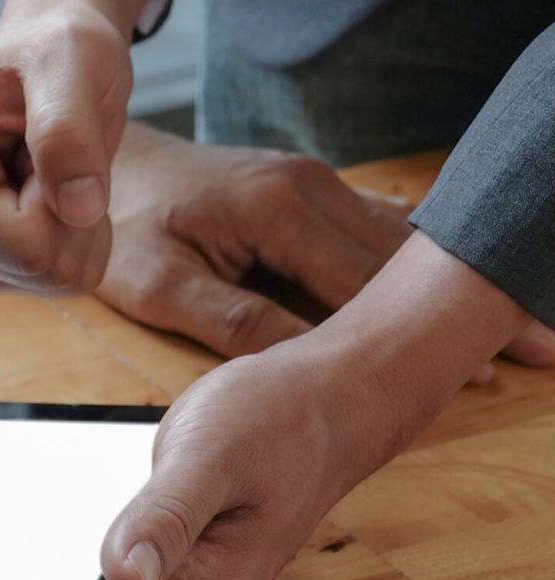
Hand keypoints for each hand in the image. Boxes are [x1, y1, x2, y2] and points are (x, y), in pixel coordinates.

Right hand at [0, 0, 142, 393]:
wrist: (56, 62)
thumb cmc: (53, 51)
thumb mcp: (71, 59)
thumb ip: (69, 125)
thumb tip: (75, 206)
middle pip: (23, 256)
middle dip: (64, 210)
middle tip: (58, 151)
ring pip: (46, 274)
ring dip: (75, 223)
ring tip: (54, 167)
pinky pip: (60, 280)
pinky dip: (79, 238)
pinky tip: (54, 195)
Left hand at [97, 125, 554, 373]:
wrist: (106, 167)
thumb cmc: (124, 225)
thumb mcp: (157, 284)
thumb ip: (227, 319)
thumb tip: (294, 363)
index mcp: (276, 210)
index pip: (367, 282)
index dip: (422, 333)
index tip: (476, 372)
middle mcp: (309, 189)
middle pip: (405, 260)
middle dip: (465, 306)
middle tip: (531, 349)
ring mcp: (314, 186)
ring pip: (401, 243)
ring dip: (451, 287)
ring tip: (512, 330)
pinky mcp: (309, 194)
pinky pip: (376, 230)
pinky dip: (417, 266)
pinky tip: (452, 295)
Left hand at [99, 231, 539, 579]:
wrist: (330, 404)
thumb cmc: (278, 420)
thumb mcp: (210, 455)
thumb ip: (164, 519)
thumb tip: (124, 579)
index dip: (56, 579)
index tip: (46, 533)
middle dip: (74, 558)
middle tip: (101, 491)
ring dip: (93, 544)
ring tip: (119, 488)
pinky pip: (124, 574)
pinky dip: (113, 536)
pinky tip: (126, 496)